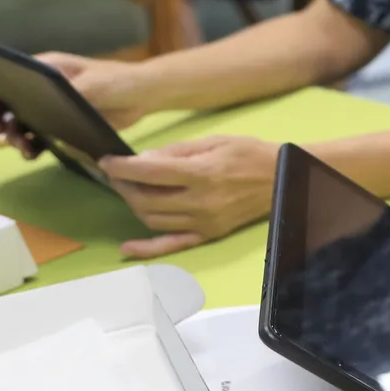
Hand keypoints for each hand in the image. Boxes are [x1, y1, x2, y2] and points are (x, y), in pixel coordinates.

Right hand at [0, 52, 146, 158]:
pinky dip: (31, 146)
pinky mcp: (61, 126)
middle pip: (5, 101)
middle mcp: (41, 87)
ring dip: (14, 136)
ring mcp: (49, 107)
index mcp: (45, 68)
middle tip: (0, 130)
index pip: (5, 69)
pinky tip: (34, 154)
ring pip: (19, 122)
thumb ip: (70, 92)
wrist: (143, 96)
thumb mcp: (95, 84)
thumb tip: (45, 103)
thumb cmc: (118, 80)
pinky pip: (37, 137)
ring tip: (23, 148)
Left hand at [98, 135, 277, 257]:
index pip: (150, 172)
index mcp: (203, 173)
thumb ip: (178, 152)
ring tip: (129, 191)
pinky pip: (171, 245)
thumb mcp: (215, 141)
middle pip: (146, 199)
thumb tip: (144, 160)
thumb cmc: (250, 154)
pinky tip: (126, 247)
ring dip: (133, 206)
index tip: (107, 162)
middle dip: (124, 185)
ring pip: (153, 220)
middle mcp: (201, 202)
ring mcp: (204, 222)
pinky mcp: (208, 234)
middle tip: (117, 174)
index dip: (122, 167)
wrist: (283, 178)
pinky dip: (146, 249)